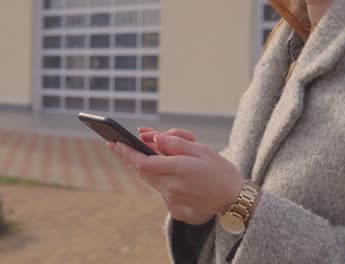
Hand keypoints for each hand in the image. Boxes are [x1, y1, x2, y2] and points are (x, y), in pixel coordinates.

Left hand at [108, 131, 245, 224]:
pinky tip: (140, 162)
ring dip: (132, 163)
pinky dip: (145, 171)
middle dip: (125, 155)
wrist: (233, 200)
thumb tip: (154, 138)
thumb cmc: (221, 171)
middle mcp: (171, 186)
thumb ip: (176, 143)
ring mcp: (171, 196)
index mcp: (179, 170)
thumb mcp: (202, 150)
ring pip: (145, 177)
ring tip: (121, 149)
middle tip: (111, 142)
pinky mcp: (173, 201)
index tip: (116, 141)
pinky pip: (154, 183)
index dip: (128, 152)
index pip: (144, 162)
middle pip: (140, 170)